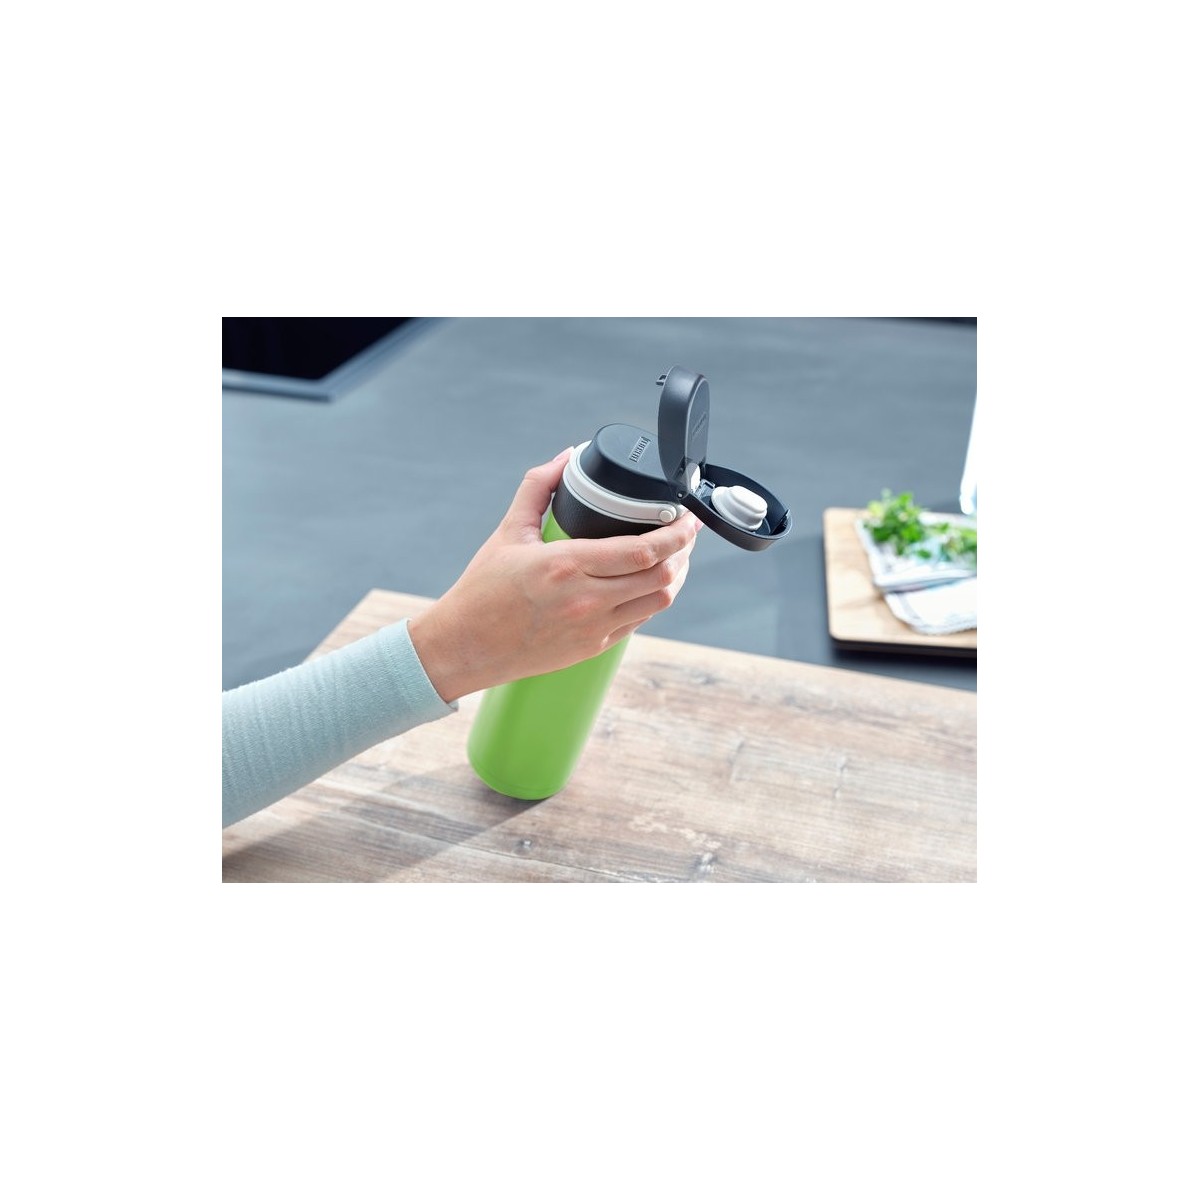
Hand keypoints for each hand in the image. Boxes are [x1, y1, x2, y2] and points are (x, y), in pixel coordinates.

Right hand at [409, 447, 701, 701]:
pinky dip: (652, 599)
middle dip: (684, 552)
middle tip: (686, 533)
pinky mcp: (594, 647)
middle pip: (662, 576)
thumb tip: (566, 458)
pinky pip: (640, 620)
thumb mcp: (509, 531)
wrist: (466, 646)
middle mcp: (586, 600)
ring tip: (675, 557)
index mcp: (566, 566)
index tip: (688, 519)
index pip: (643, 551)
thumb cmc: (483, 589)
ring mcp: (593, 628)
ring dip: (675, 577)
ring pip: (659, 601)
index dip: (677, 534)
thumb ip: (538, 488)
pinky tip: (649, 583)